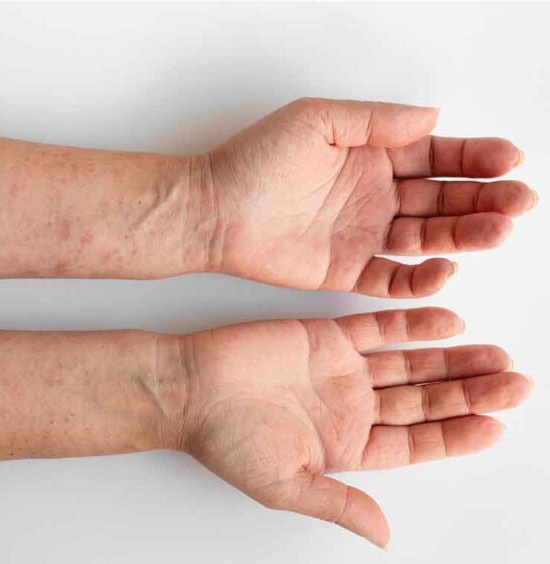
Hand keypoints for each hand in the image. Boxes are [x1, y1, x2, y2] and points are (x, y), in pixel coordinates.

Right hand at [178, 308, 531, 545]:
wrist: (188, 386)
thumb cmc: (225, 439)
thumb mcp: (285, 484)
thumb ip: (340, 504)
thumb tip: (384, 537)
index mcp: (346, 447)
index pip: (417, 442)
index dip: (458, 435)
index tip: (498, 424)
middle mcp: (350, 407)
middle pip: (424, 401)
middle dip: (470, 392)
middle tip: (515, 382)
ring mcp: (340, 370)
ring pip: (410, 363)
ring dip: (452, 358)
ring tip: (495, 353)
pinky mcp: (324, 335)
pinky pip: (377, 327)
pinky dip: (411, 324)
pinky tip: (446, 319)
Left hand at [198, 98, 535, 295]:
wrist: (212, 210)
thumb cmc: (255, 161)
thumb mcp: (317, 121)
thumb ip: (376, 121)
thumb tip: (434, 116)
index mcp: (372, 155)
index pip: (436, 156)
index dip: (475, 158)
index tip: (510, 160)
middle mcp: (375, 195)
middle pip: (443, 198)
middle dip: (484, 199)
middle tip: (520, 201)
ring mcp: (364, 234)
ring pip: (427, 238)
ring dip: (466, 235)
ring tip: (499, 230)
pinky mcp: (347, 270)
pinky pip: (393, 279)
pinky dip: (421, 278)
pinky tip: (447, 270)